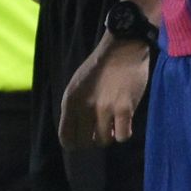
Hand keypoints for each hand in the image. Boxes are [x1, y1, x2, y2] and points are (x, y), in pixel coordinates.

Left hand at [58, 33, 150, 149]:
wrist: (123, 46)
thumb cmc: (100, 67)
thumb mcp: (77, 85)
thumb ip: (74, 108)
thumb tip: (79, 134)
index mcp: (69, 100)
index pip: (66, 138)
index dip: (76, 143)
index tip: (85, 138)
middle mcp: (84, 106)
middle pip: (85, 143)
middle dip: (93, 139)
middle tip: (101, 128)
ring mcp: (104, 108)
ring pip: (104, 141)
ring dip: (110, 134)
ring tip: (114, 120)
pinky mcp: (124, 108)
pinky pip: (122, 137)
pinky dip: (124, 132)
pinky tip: (125, 121)